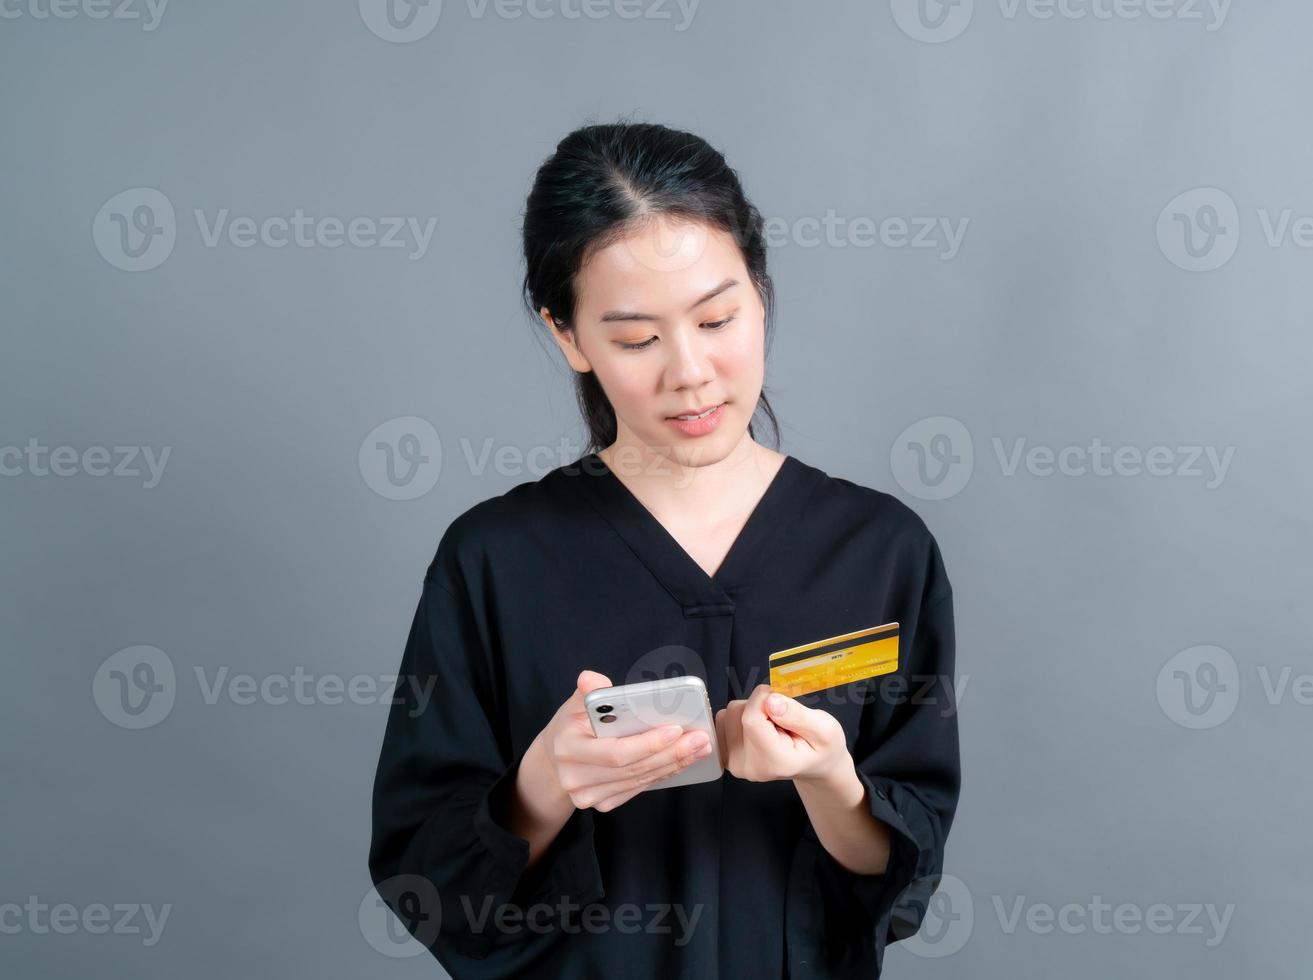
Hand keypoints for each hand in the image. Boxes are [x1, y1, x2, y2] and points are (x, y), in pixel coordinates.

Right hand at [537, 670, 714, 812]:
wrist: (556, 757)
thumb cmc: (572, 724)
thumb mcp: (575, 703)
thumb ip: (588, 690)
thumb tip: (592, 679)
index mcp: (568, 748)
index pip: (616, 751)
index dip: (648, 743)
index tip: (676, 729)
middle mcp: (575, 778)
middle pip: (633, 769)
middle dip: (671, 754)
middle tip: (700, 739)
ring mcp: (587, 796)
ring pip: (639, 780)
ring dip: (673, 765)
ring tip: (699, 748)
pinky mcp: (601, 804)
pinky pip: (638, 789)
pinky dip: (662, 774)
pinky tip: (681, 761)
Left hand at [715, 684, 850, 784]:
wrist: (814, 765)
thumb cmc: (821, 747)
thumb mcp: (824, 728)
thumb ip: (797, 714)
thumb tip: (770, 700)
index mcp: (774, 761)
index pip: (751, 718)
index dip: (765, 698)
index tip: (783, 702)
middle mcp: (749, 766)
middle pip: (737, 713)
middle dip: (759, 705)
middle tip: (782, 719)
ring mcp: (735, 764)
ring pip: (729, 714)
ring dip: (750, 710)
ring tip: (773, 725)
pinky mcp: (727, 757)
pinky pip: (723, 722)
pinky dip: (740, 717)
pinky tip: (760, 729)